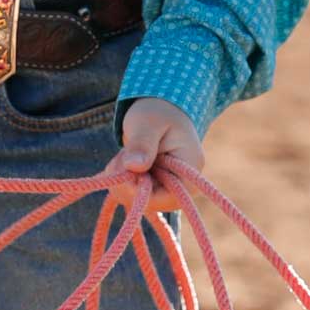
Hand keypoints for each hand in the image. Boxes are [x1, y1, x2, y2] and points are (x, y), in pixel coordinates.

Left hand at [104, 98, 204, 219]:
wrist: (160, 107)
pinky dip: (124, 179)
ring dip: (123, 180)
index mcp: (190, 171)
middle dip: (128, 183)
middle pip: (151, 202)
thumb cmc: (158, 110)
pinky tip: (124, 161)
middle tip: (119, 158)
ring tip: (124, 154)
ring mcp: (169, 187)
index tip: (122, 169)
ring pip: (139, 200)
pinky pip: (135, 193)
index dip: (140, 191)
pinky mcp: (156, 186)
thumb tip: (133, 166)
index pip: (166, 198)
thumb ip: (142, 143)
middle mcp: (184, 185)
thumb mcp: (149, 122)